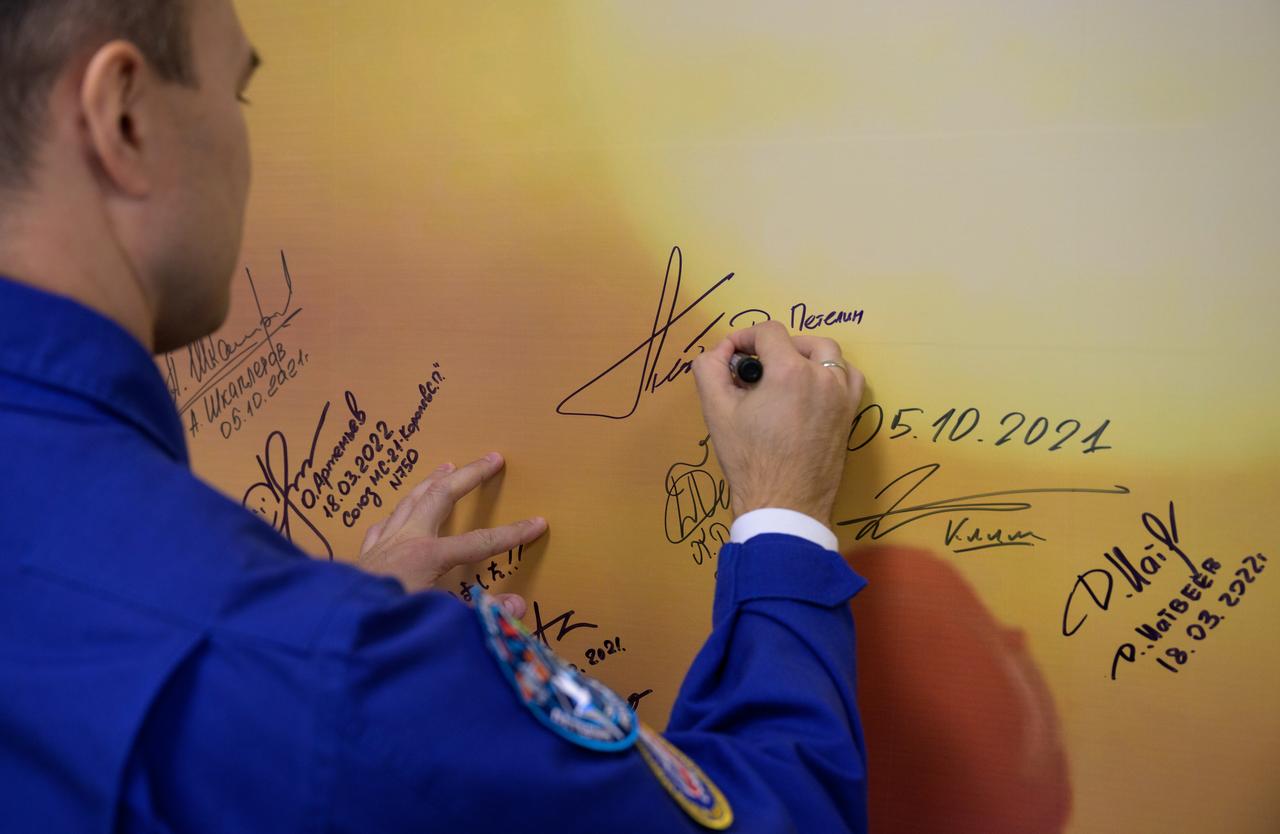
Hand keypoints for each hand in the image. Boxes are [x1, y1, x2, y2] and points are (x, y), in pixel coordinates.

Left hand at [357, 452, 547, 616]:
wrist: (335, 628)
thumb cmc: (387, 625)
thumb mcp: (439, 623)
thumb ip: (481, 616)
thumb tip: (518, 605)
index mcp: (429, 556)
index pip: (481, 541)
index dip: (512, 533)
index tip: (537, 523)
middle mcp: (406, 540)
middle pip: (441, 496)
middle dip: (470, 475)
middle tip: (492, 458)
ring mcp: (383, 543)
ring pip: (410, 500)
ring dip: (432, 481)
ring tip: (447, 466)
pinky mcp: (364, 554)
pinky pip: (383, 523)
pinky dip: (396, 513)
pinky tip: (398, 513)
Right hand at [691, 321, 863, 525]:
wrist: (784, 504)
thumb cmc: (749, 459)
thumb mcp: (716, 411)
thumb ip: (709, 369)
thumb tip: (720, 352)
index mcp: (790, 372)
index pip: (769, 332)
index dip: (744, 337)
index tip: (732, 356)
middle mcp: (823, 377)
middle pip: (801, 340)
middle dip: (775, 347)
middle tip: (755, 370)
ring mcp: (842, 396)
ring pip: (829, 354)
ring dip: (805, 355)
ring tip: (783, 376)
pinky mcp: (850, 414)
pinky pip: (848, 377)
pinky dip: (830, 373)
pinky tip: (811, 389)